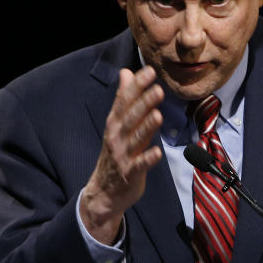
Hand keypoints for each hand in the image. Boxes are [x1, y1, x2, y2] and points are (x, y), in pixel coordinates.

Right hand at [80, 66, 163, 243]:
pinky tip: (157, 152)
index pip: (124, 100)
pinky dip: (148, 159)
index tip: (149, 71)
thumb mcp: (117, 123)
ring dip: (146, 127)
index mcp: (115, 123)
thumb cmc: (116, 153)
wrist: (104, 191)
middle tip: (157, 89)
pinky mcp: (130, 173)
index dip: (136, 86)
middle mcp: (117, 137)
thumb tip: (126, 72)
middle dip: (143, 103)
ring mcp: (122, 155)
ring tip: (158, 115)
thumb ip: (123, 98)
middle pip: (130, 117)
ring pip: (135, 139)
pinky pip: (139, 165)